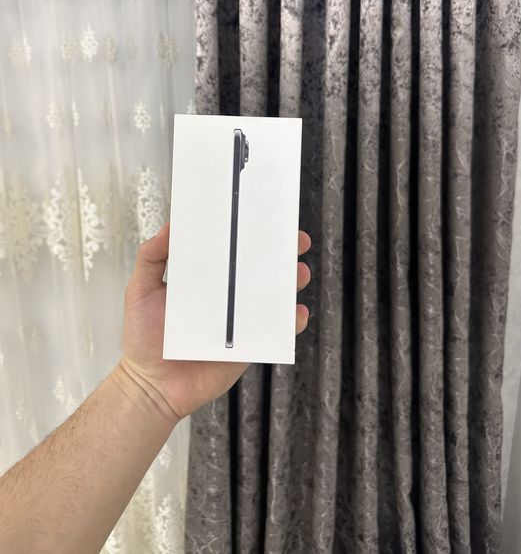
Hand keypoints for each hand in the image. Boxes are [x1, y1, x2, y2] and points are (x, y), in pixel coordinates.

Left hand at [120, 222, 311, 422]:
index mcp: (206, 280)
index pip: (232, 252)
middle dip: (281, 253)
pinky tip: (296, 313)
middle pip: (260, 270)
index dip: (249, 234)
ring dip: (291, 283)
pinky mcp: (248, 346)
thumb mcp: (141, 290)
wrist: (152, 386)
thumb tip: (170, 226)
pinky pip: (276, 333)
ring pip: (273, 298)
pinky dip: (291, 323)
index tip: (263, 216)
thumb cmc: (143, 337)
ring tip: (298, 272)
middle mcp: (227, 298)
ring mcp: (240, 322)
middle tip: (295, 240)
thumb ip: (151, 257)